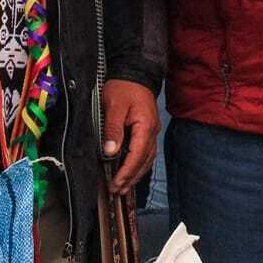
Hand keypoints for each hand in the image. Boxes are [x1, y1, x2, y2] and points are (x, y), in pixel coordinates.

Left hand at [101, 79, 159, 193]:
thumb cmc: (124, 87)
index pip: (137, 155)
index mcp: (145, 126)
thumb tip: (111, 153)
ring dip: (135, 173)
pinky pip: (146, 151)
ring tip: (123, 186)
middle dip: (131, 178)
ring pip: (147, 158)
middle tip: (117, 191)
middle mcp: (152, 131)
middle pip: (144, 161)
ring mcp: (152, 130)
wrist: (135, 71)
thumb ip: (113, 129)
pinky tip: (130, 170)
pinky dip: (138, 164)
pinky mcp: (148, 129)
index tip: (116, 184)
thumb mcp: (114, 106)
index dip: (126, 172)